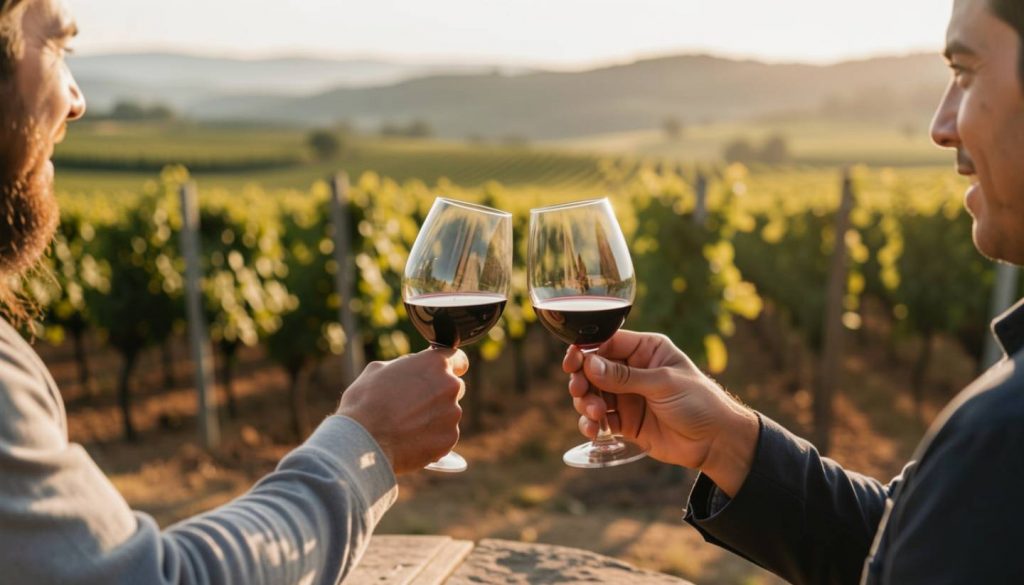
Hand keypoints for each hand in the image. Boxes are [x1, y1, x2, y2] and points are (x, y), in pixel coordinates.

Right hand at [337, 348, 467, 474]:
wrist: (364, 440)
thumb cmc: (365, 402)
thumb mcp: (378, 369)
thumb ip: (404, 365)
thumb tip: (411, 368)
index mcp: (435, 364)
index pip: (459, 360)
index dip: (451, 367)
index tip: (442, 376)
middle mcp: (450, 386)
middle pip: (453, 388)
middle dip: (438, 395)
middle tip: (414, 405)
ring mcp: (452, 414)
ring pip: (448, 414)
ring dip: (434, 418)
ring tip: (407, 426)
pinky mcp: (449, 438)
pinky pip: (444, 436)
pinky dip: (432, 439)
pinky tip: (411, 440)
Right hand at [564, 330, 757, 496]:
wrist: (716, 442)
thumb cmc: (699, 402)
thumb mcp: (663, 383)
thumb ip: (624, 376)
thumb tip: (589, 363)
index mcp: (645, 350)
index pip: (607, 343)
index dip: (586, 351)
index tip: (572, 363)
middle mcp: (633, 370)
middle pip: (593, 369)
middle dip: (583, 381)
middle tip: (580, 393)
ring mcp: (627, 396)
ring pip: (592, 395)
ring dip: (586, 404)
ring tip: (596, 415)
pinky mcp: (625, 421)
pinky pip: (599, 419)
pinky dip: (591, 424)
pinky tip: (594, 430)